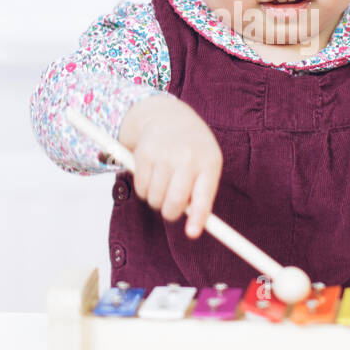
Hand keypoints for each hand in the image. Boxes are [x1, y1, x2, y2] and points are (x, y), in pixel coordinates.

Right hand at [117, 95, 223, 237]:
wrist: (168, 116)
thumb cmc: (192, 149)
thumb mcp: (206, 164)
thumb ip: (202, 193)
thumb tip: (194, 228)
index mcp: (209, 162)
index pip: (203, 196)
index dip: (197, 217)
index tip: (192, 234)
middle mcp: (187, 157)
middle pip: (174, 202)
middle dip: (170, 213)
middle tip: (170, 209)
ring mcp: (164, 155)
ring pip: (155, 199)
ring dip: (156, 199)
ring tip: (163, 184)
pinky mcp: (144, 154)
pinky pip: (141, 188)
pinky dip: (144, 189)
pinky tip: (152, 174)